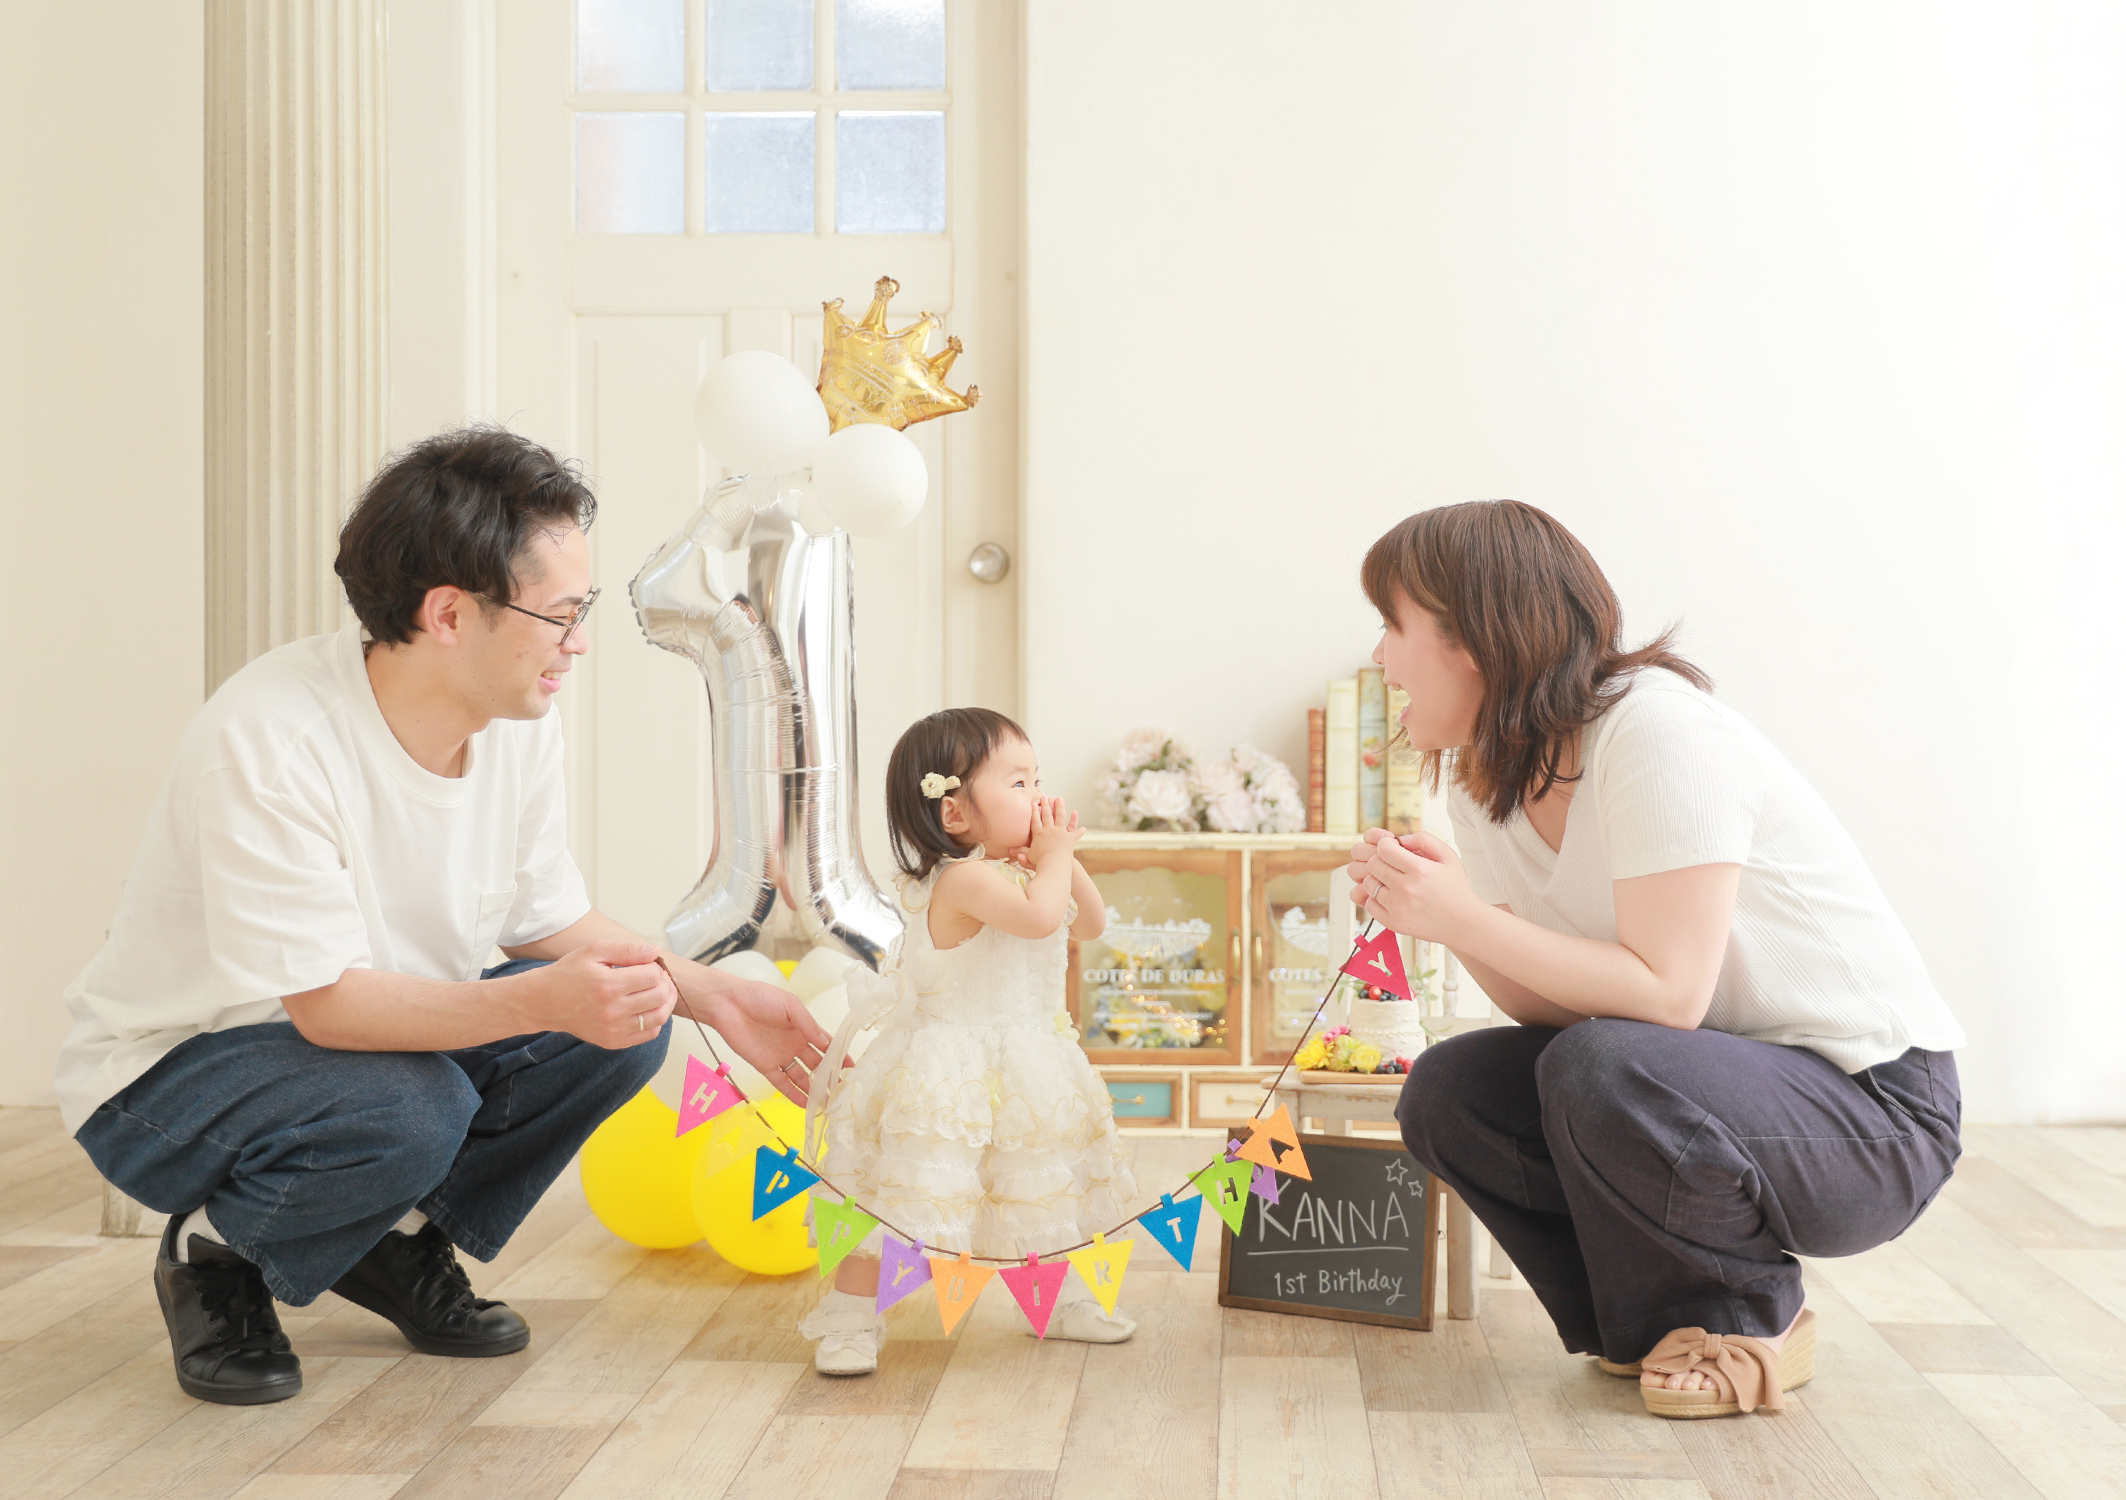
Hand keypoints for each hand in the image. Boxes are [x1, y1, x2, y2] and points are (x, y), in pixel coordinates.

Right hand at [525, 940, 676, 1048]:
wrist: (544, 1001)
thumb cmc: (569, 973)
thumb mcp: (594, 951)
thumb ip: (627, 950)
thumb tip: (655, 951)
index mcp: (608, 985)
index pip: (653, 976)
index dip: (656, 967)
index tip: (647, 965)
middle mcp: (612, 1010)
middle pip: (659, 996)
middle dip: (664, 982)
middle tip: (655, 977)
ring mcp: (613, 1029)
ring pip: (659, 1017)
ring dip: (665, 1002)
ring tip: (657, 991)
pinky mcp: (613, 1041)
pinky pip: (649, 1033)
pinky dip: (655, 1020)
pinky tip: (647, 1008)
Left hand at [690, 973, 834, 1105]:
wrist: (728, 1004)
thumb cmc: (760, 997)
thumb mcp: (790, 1005)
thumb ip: (808, 1024)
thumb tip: (826, 1043)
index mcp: (803, 1027)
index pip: (826, 1045)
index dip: (839, 1056)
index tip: (852, 1069)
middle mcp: (794, 1044)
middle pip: (816, 1064)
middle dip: (829, 1077)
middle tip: (842, 1092)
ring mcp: (780, 1056)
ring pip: (801, 1077)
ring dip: (813, 1089)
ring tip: (827, 1103)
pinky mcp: (765, 1066)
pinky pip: (781, 1083)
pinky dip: (793, 1094)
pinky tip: (805, 1104)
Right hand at [1024, 796, 1082, 863]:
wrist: (1054, 864)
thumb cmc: (1040, 862)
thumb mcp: (1028, 856)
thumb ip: (1020, 852)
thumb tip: (1009, 851)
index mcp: (1039, 834)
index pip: (1036, 820)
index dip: (1035, 811)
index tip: (1034, 803)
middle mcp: (1049, 830)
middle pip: (1047, 815)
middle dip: (1046, 805)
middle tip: (1045, 796)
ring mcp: (1060, 832)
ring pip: (1060, 817)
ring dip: (1060, 807)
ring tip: (1060, 799)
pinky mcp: (1070, 838)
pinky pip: (1075, 833)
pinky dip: (1079, 830)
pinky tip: (1083, 827)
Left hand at [1346, 829, 1478, 942]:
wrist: (1463, 923)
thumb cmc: (1456, 888)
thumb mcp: (1448, 856)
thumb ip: (1425, 839)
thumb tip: (1401, 840)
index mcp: (1419, 870)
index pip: (1383, 849)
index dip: (1386, 845)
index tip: (1393, 849)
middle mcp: (1406, 889)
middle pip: (1372, 864)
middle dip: (1380, 860)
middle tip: (1392, 864)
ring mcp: (1398, 908)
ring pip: (1368, 884)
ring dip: (1377, 879)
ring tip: (1393, 881)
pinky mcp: (1393, 923)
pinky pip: (1369, 903)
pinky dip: (1376, 898)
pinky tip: (1391, 896)